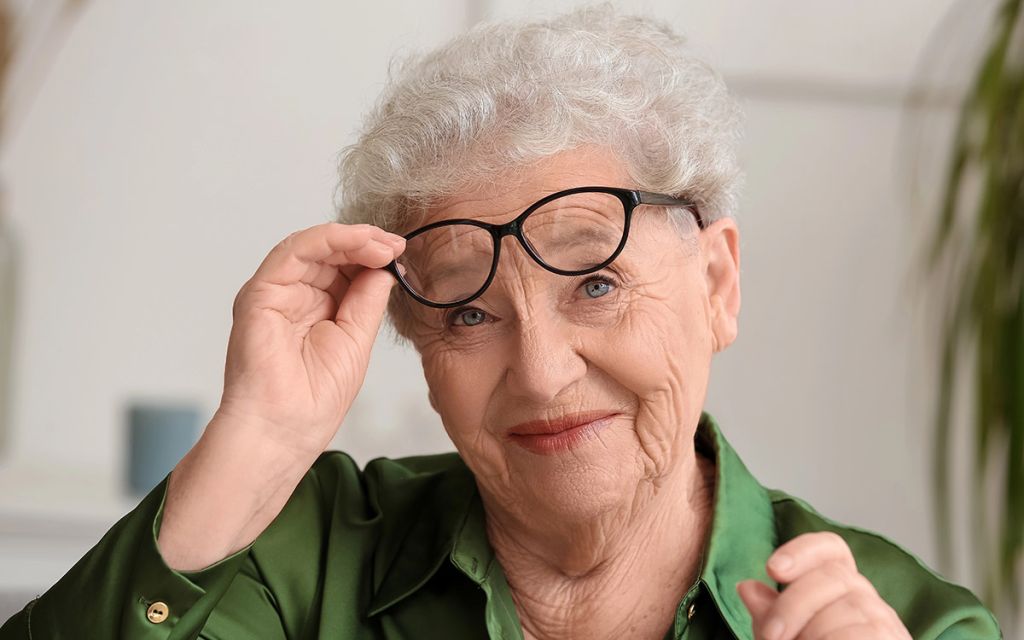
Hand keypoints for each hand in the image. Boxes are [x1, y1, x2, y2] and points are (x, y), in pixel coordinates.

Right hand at [216, 222, 404, 457]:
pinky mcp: (260, 293)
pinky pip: (294, 251)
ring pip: (313, 246)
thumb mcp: (356, 339)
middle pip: (329, 253)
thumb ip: (367, 300)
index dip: (371, 256)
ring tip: (383, 245)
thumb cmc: (314, 399)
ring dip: (352, 238)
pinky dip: (328, 239)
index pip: (342, 268)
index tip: (400, 254)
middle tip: (396, 246)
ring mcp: (274, 293)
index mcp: (314, 309)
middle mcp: (292, 296)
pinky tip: (359, 242)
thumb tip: (386, 268)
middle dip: (366, 244)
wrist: (285, 429)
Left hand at [736, 531, 911, 639]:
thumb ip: (770, 616)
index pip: (830, 549)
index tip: (772, 568)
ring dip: (814, 634)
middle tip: (771, 635)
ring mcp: (884, 619)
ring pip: (847, 609)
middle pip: (831, 576)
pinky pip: (861, 634)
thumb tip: (746, 587)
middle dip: (793, 606)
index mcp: (837, 587)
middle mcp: (864, 596)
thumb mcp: (787, 637)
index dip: (801, 551)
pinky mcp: (894, 638)